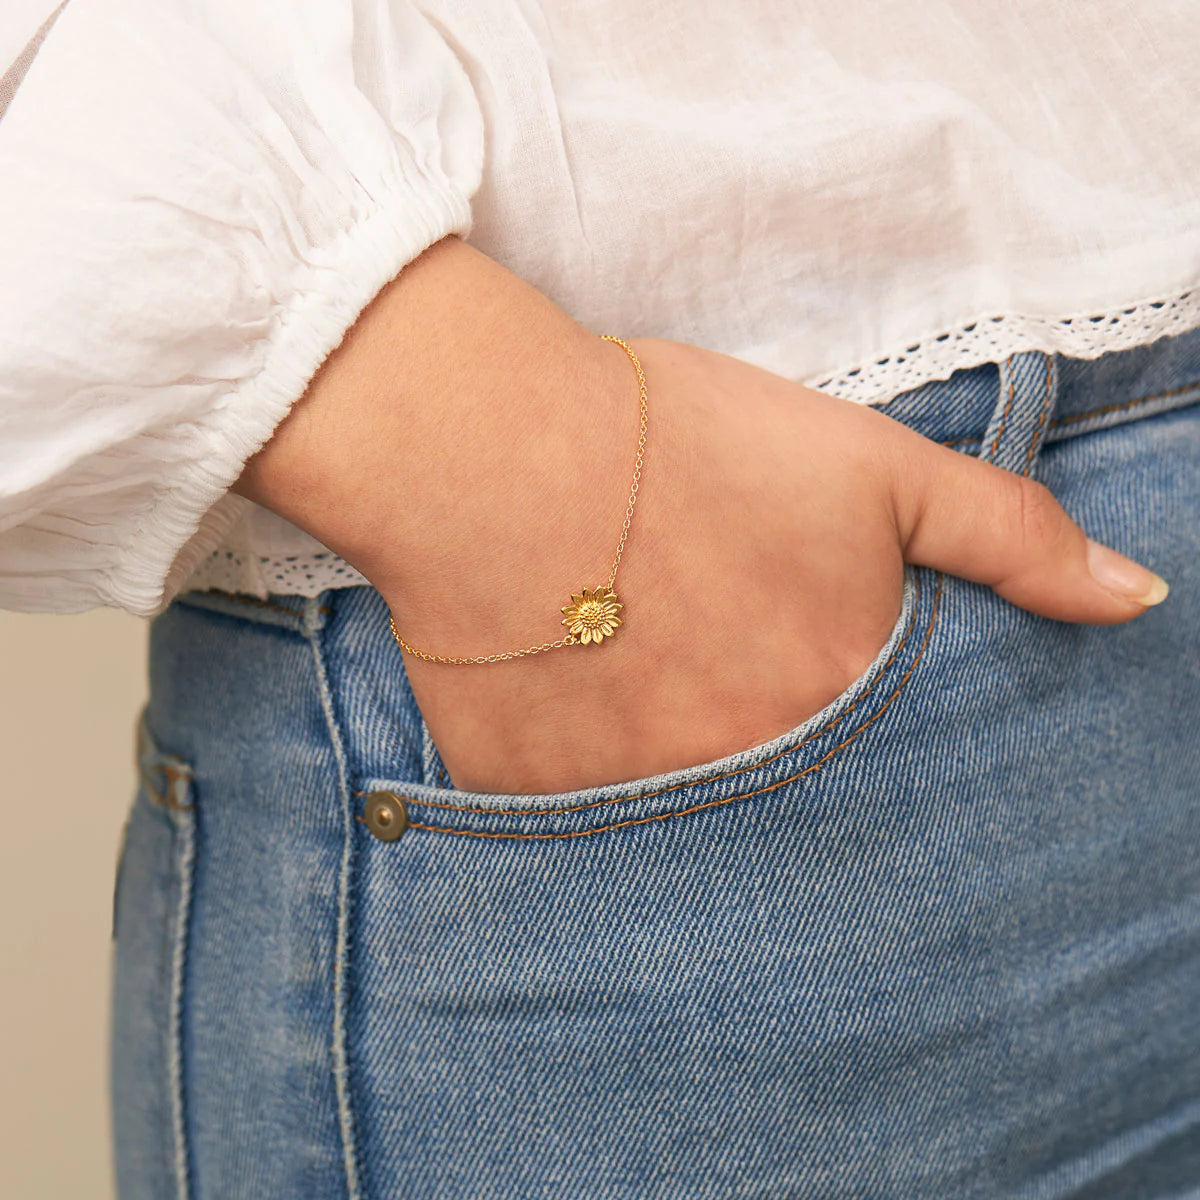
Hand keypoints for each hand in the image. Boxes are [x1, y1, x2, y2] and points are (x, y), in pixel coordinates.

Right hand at [232, 237, 1168, 795]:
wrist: (493, 449)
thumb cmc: (681, 445)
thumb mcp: (869, 467)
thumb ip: (1008, 537)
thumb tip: (1136, 599)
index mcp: (827, 707)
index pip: (890, 784)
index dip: (857, 738)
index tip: (817, 698)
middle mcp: (734, 781)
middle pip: (782, 813)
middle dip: (770, 761)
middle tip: (725, 693)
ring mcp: (624, 803)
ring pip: (677, 825)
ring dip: (677, 771)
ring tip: (649, 692)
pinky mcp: (524, 799)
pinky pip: (571, 818)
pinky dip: (583, 775)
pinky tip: (568, 704)